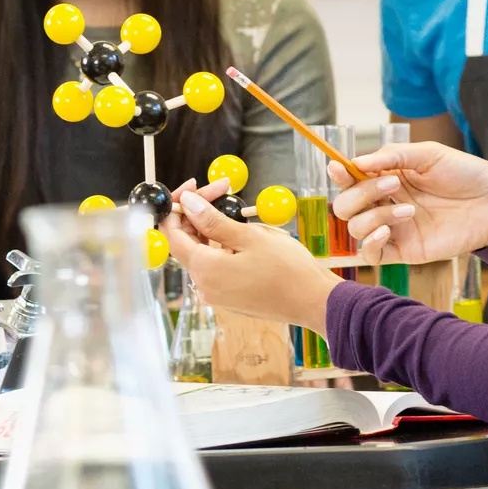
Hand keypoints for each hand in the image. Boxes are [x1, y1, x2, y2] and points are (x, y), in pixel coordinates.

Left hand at [162, 179, 339, 331]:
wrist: (315, 302)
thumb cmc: (288, 269)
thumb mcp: (250, 237)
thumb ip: (212, 221)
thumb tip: (186, 203)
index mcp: (205, 270)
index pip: (172, 234)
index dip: (177, 207)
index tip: (194, 186)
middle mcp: (204, 285)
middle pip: (186, 241)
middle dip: (198, 212)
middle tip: (221, 188)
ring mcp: (217, 294)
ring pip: (201, 251)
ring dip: (211, 226)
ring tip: (234, 205)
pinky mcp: (230, 296)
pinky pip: (215, 265)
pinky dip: (221, 244)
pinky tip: (239, 230)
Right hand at [329, 142, 487, 265]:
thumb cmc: (466, 174)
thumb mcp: (429, 154)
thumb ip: (392, 156)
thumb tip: (355, 163)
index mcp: (387, 177)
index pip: (350, 179)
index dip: (340, 174)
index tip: (339, 168)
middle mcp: (385, 203)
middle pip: (346, 205)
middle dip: (360, 193)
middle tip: (393, 184)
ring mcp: (394, 228)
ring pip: (356, 228)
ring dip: (374, 215)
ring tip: (408, 209)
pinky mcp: (406, 250)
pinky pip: (372, 254)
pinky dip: (371, 243)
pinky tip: (387, 230)